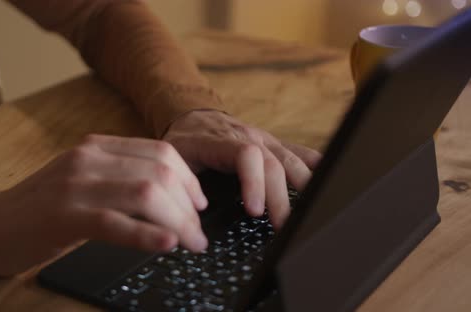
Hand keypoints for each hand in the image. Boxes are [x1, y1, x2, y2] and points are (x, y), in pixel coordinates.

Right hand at [0, 134, 207, 275]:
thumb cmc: (45, 207)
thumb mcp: (85, 179)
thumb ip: (122, 177)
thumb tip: (174, 198)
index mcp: (97, 147)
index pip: (160, 151)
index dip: (189, 178)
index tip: (199, 203)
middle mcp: (88, 159)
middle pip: (160, 171)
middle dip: (189, 205)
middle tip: (198, 233)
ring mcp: (75, 186)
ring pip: (145, 194)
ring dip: (178, 222)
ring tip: (190, 243)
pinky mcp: (64, 216)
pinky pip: (116, 222)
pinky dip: (147, 234)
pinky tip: (167, 244)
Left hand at [163, 110, 320, 227]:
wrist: (191, 116)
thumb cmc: (182, 142)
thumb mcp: (173, 159)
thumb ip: (182, 183)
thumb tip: (189, 218)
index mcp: (219, 141)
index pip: (245, 156)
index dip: (253, 182)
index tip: (254, 211)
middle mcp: (246, 137)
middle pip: (273, 163)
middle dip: (280, 197)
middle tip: (282, 226)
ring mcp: (263, 138)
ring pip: (289, 158)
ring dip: (302, 185)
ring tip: (311, 209)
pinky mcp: (272, 142)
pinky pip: (297, 151)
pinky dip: (313, 163)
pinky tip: (328, 174)